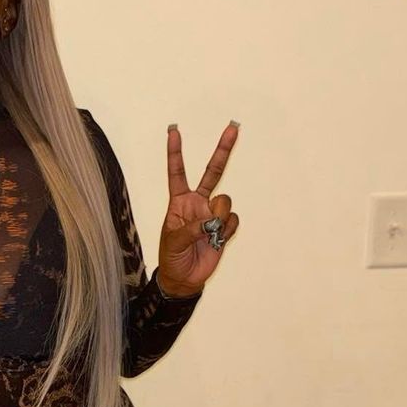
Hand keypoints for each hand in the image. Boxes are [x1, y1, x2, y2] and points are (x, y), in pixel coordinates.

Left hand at [157, 121, 240, 296]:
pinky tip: (217, 240)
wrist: (185, 279)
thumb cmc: (172, 257)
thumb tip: (211, 222)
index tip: (174, 131)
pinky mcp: (224, 227)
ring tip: (208, 234)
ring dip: (218, 217)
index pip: (177, 172)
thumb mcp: (173, 242)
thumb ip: (190, 229)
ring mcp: (213, 213)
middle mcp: (198, 202)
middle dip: (223, 150)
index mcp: (179, 201)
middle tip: (233, 128)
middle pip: (213, 172)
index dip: (175, 152)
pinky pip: (233, 220)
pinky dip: (226, 230)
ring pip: (225, 201)